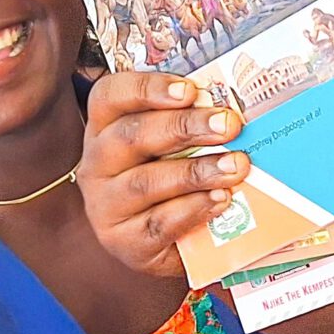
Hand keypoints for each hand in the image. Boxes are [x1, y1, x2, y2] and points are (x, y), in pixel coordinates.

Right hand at [79, 70, 250, 276]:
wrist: (168, 244)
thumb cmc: (173, 183)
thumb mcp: (175, 148)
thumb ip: (191, 124)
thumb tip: (229, 111)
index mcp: (105, 129)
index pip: (110, 96)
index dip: (147, 89)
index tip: (189, 90)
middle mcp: (98, 164)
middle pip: (132, 136)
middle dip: (185, 127)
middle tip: (228, 125)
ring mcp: (106, 206)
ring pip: (146, 182)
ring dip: (196, 171)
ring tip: (235, 166)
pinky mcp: (125, 242)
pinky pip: (159, 222)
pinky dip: (194, 208)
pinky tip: (221, 199)